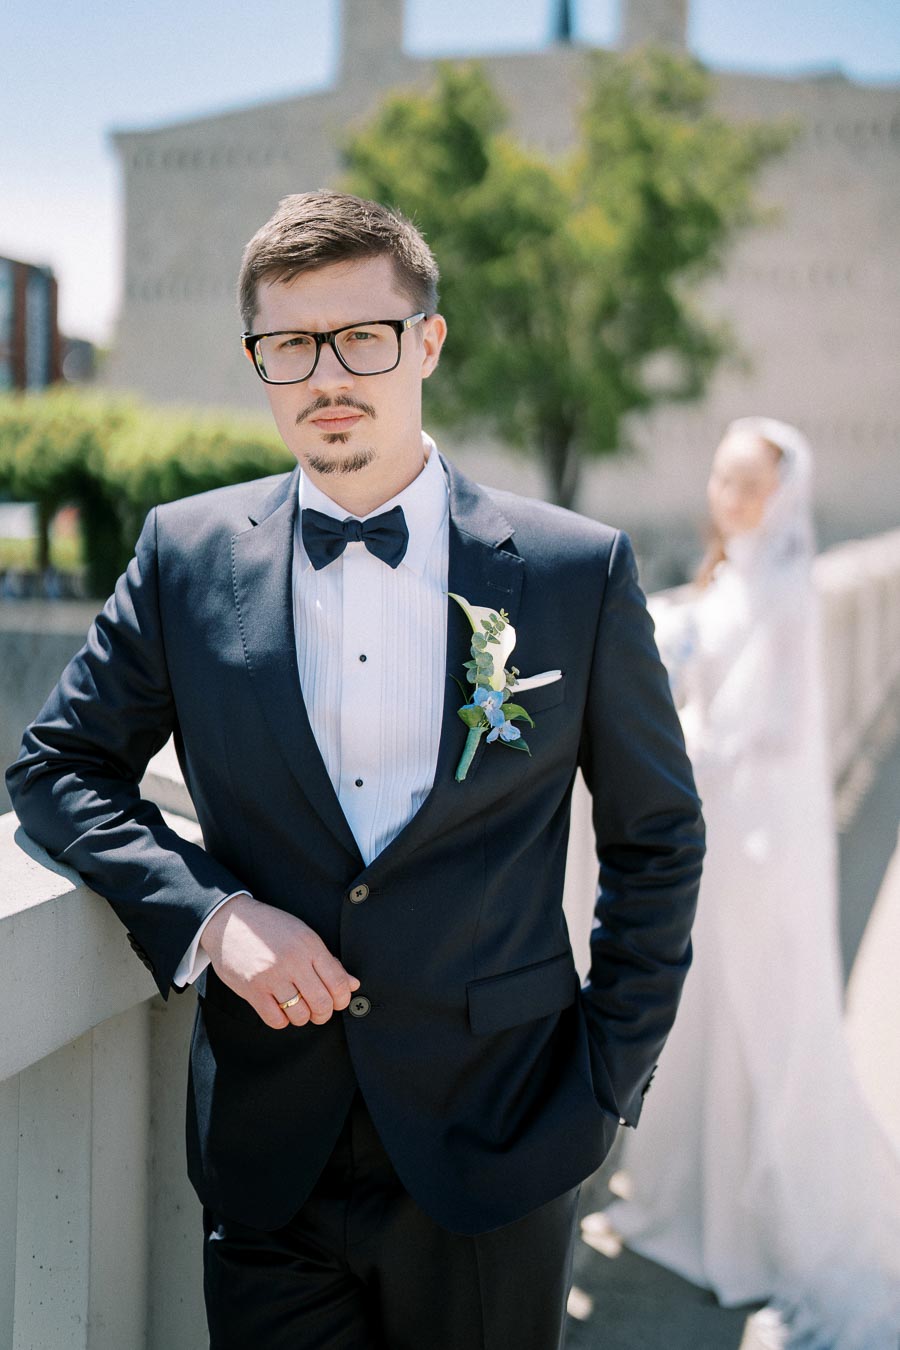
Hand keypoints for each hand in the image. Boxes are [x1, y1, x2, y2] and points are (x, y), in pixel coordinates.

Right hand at [199, 894, 359, 1029]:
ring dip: (303, 1018)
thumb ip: (328, 961)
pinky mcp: (252, 989)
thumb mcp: (303, 936)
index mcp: (309, 946)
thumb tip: (353, 984)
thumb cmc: (271, 928)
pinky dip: (282, 1020)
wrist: (230, 921)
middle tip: (320, 1011)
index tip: (338, 1002)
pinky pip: (275, 1019)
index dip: (343, 999)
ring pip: (300, 1014)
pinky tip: (280, 1010)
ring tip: (299, 1009)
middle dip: (324, 1013)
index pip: (338, 982)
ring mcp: (271, 976)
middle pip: (322, 1002)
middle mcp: (293, 961)